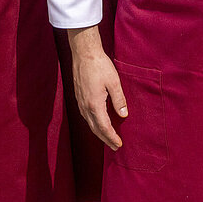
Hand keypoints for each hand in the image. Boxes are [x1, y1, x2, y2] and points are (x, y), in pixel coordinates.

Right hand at [68, 25, 126, 149]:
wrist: (84, 54)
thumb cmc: (99, 66)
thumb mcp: (114, 82)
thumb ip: (119, 100)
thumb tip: (123, 115)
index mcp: (94, 104)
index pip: (104, 127)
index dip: (112, 137)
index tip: (119, 145)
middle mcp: (85, 106)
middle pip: (95, 129)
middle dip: (106, 139)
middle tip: (115, 146)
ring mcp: (80, 102)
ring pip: (89, 123)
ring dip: (99, 132)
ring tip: (108, 138)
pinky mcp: (79, 97)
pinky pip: (86, 116)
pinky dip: (93, 123)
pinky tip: (98, 122)